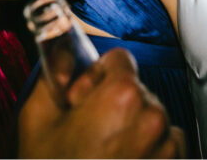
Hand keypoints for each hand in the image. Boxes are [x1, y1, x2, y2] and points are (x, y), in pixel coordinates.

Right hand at [19, 48, 184, 158]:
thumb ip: (53, 75)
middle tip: (89, 131)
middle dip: (114, 104)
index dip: (96, 76)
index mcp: (122, 96)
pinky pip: (169, 146)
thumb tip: (64, 55)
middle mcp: (152, 118)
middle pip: (137, 89)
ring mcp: (167, 149)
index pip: (119, 58)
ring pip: (154, 118)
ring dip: (134, 129)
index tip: (84, 98)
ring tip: (105, 152)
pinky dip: (150, 151)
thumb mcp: (37, 118)